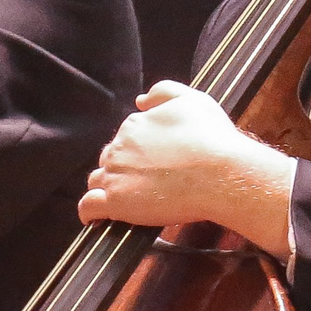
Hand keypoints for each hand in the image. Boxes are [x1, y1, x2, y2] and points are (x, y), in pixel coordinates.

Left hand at [78, 81, 296, 259]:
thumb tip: (140, 100)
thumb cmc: (212, 139)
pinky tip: (95, 218)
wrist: (221, 174)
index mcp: (134, 125)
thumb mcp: (192, 100)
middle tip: (147, 182)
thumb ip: (163, 92)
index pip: (124, 140)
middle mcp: (119, 148)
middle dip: (123, 170)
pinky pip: (89, 206)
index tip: (153, 163)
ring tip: (127, 200)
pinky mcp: (117, 202)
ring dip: (108, 188)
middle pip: (110, 160)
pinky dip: (90, 211)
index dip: (137, 152)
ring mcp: (116, 175)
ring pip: (98, 182)